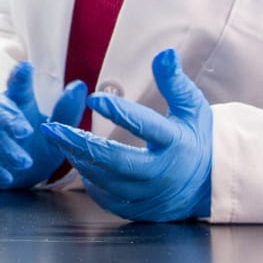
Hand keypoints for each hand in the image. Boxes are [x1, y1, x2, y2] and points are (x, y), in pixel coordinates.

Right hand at [0, 62, 88, 189]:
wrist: (12, 179)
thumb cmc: (32, 147)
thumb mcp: (53, 133)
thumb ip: (66, 112)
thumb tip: (79, 86)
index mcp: (16, 104)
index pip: (17, 87)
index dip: (20, 77)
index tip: (26, 67)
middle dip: (10, 120)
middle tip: (25, 131)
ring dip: (4, 148)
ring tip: (24, 162)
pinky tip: (6, 176)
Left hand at [40, 49, 211, 221]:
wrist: (211, 185)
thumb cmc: (196, 139)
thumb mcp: (192, 108)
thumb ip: (174, 83)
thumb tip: (164, 53)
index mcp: (176, 144)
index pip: (146, 127)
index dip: (119, 112)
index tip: (92, 98)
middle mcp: (162, 172)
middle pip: (116, 160)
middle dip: (80, 143)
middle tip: (51, 128)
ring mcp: (150, 195)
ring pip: (107, 180)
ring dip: (79, 159)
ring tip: (57, 138)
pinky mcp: (141, 209)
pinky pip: (108, 198)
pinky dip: (90, 180)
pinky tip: (75, 160)